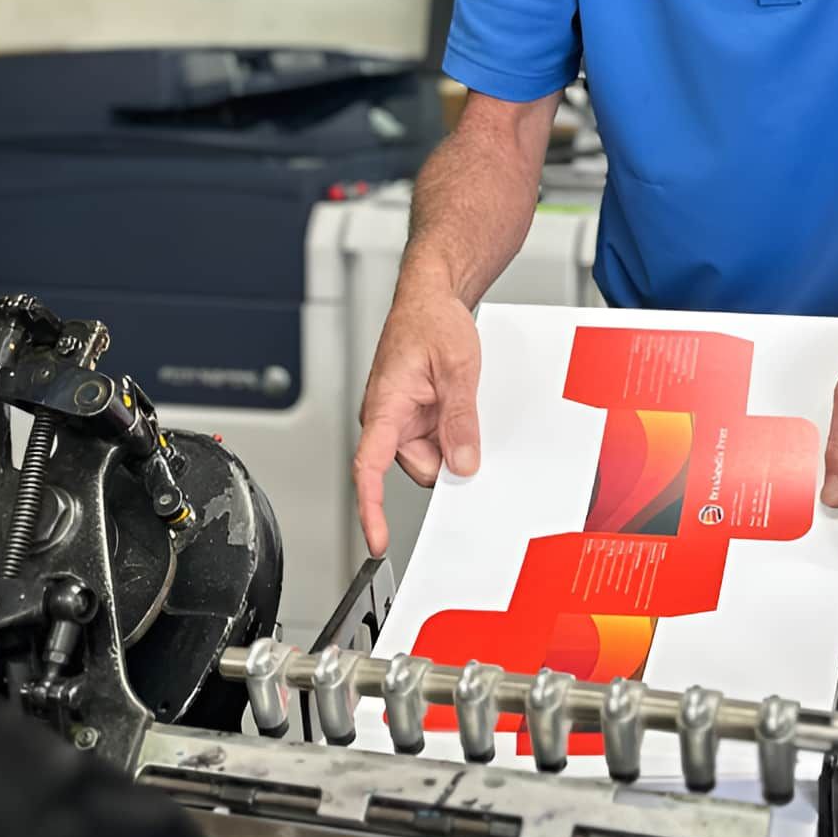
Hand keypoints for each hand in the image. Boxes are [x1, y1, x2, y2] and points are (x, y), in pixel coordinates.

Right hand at [352, 271, 481, 557]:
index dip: (371, 509)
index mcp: (385, 407)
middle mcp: (386, 419)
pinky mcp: (415, 416)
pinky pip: (438, 441)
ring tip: (462, 400)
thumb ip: (460, 420)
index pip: (369, 468)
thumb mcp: (458, 369)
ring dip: (453, 442)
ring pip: (433, 457)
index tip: (377, 539)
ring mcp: (401, 419)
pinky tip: (460, 404)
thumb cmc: (432, 321)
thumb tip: (464, 464)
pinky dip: (454, 432)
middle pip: (419, 468)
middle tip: (468, 425)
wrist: (431, 297)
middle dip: (448, 458)